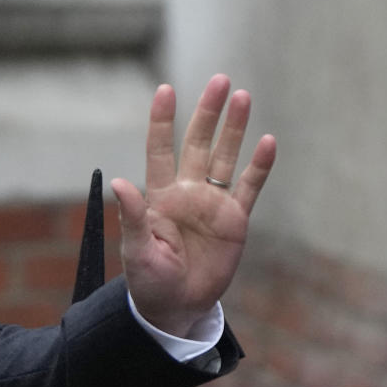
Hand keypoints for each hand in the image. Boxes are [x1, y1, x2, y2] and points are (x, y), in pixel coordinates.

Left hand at [111, 74, 276, 338]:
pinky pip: (249, 187)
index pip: (160, 149)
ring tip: (243, 96)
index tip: (166, 89)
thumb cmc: (150, 280)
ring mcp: (213, 203)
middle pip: (199, 143)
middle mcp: (187, 191)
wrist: (177, 306)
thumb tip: (118, 183)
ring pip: (226, 156)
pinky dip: (259, 166)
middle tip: (221, 80)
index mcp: (159, 195)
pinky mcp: (235, 219)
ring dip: (234, 128)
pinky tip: (267, 142)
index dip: (163, 120)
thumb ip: (133, 216)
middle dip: (208, 112)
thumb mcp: (137, 250)